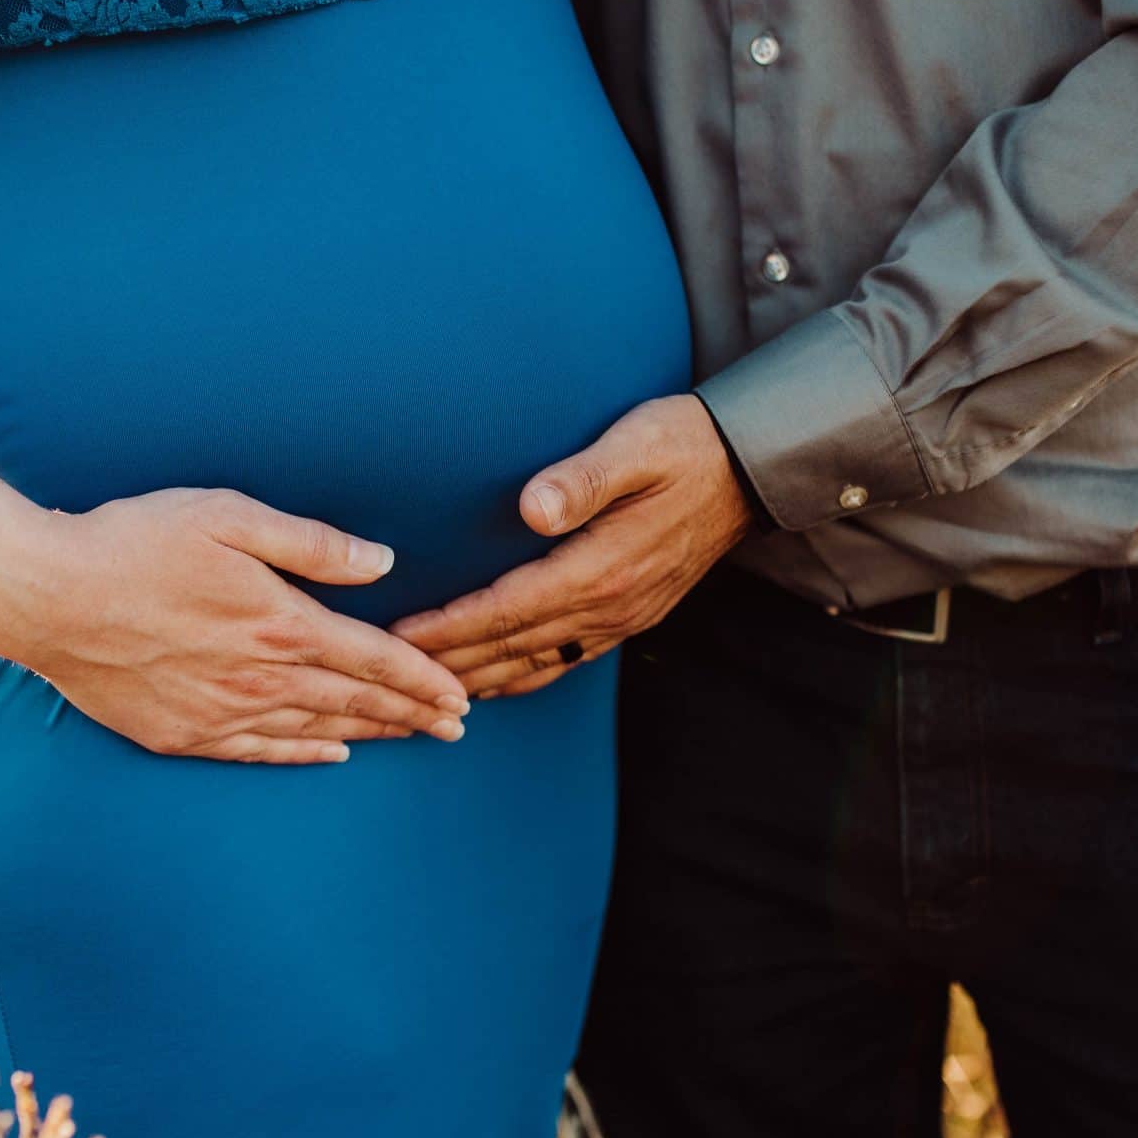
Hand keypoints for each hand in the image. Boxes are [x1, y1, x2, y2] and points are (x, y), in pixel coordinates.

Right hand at [0, 489, 472, 764]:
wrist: (47, 597)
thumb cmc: (133, 542)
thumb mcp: (227, 517)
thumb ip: (310, 543)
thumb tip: (381, 561)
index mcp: (278, 621)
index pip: (373, 656)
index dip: (424, 677)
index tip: (462, 694)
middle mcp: (259, 676)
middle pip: (356, 700)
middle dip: (415, 713)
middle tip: (458, 726)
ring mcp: (221, 711)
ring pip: (316, 728)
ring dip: (372, 733)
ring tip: (413, 738)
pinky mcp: (183, 732)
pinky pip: (261, 750)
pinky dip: (305, 752)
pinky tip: (332, 753)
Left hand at [391, 395, 755, 698]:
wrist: (749, 469)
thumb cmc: (684, 445)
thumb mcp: (635, 446)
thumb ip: (582, 478)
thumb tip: (531, 508)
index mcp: (601, 569)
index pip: (506, 609)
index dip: (449, 627)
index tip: (398, 635)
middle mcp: (609, 607)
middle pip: (511, 648)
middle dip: (447, 664)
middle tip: (388, 675)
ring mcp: (621, 618)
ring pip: (534, 664)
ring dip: (478, 680)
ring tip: (425, 692)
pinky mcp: (628, 616)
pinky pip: (563, 661)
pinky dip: (520, 677)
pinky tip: (493, 683)